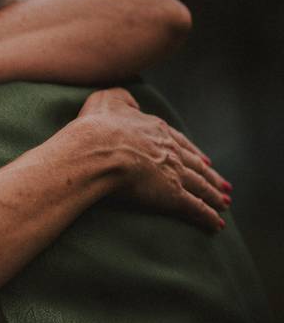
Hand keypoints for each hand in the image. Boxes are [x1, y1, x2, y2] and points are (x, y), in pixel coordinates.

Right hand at [76, 88, 231, 229]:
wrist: (99, 147)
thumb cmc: (98, 125)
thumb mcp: (106, 100)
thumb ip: (120, 98)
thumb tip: (129, 102)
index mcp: (157, 130)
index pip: (180, 143)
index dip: (192, 152)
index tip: (204, 161)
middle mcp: (171, 150)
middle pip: (196, 165)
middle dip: (210, 175)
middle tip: (223, 185)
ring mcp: (174, 172)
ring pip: (201, 186)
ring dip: (214, 195)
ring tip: (224, 203)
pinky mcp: (172, 194)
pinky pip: (195, 207)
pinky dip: (208, 216)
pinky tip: (216, 224)